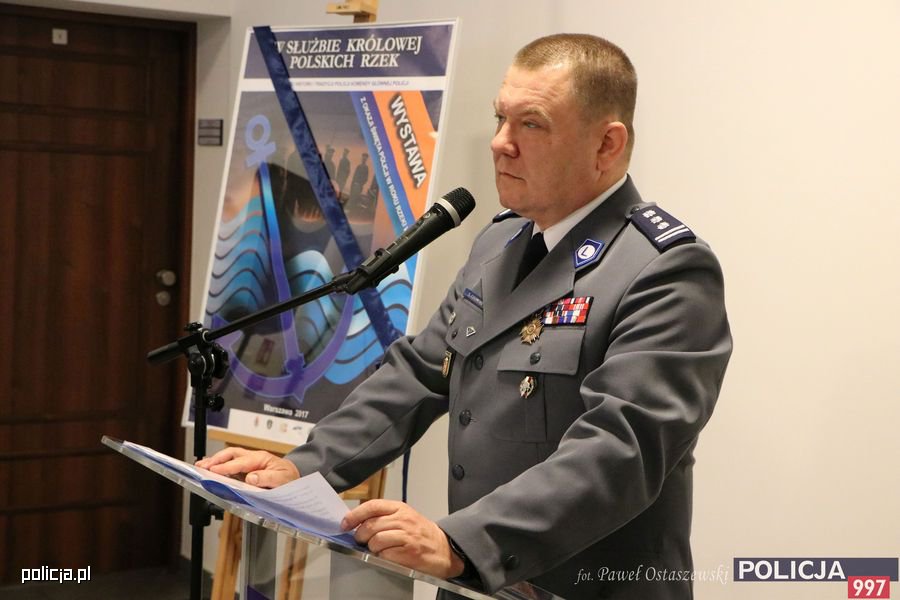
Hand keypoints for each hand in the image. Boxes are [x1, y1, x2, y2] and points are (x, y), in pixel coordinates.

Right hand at [195, 447, 299, 487]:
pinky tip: (211, 472)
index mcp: (261, 459)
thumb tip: (251, 478)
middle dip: (216, 459)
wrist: (294, 478)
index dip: (226, 467)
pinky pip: (231, 466)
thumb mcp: (283, 479)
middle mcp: (254, 459)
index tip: (214, 471)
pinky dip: (220, 468)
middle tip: (202, 466)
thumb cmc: (289, 478)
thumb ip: (268, 478)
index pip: (240, 462)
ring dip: (215, 462)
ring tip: (201, 467)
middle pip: (231, 454)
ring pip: (229, 458)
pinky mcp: (247, 470)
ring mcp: (249, 463)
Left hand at [341, 499, 464, 578]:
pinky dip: (383, 558)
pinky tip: (389, 556)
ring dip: (372, 548)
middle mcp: (404, 519)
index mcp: (400, 508)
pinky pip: (385, 555)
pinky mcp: (409, 553)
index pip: (372, 506)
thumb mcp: (405, 517)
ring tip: (379, 549)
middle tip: (361, 541)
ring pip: (376, 541)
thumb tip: (357, 523)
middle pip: (370, 525)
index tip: (345, 524)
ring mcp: (407, 536)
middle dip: (360, 536)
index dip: (354, 515)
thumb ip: (384, 517)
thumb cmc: (421, 533)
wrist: (445, 548)